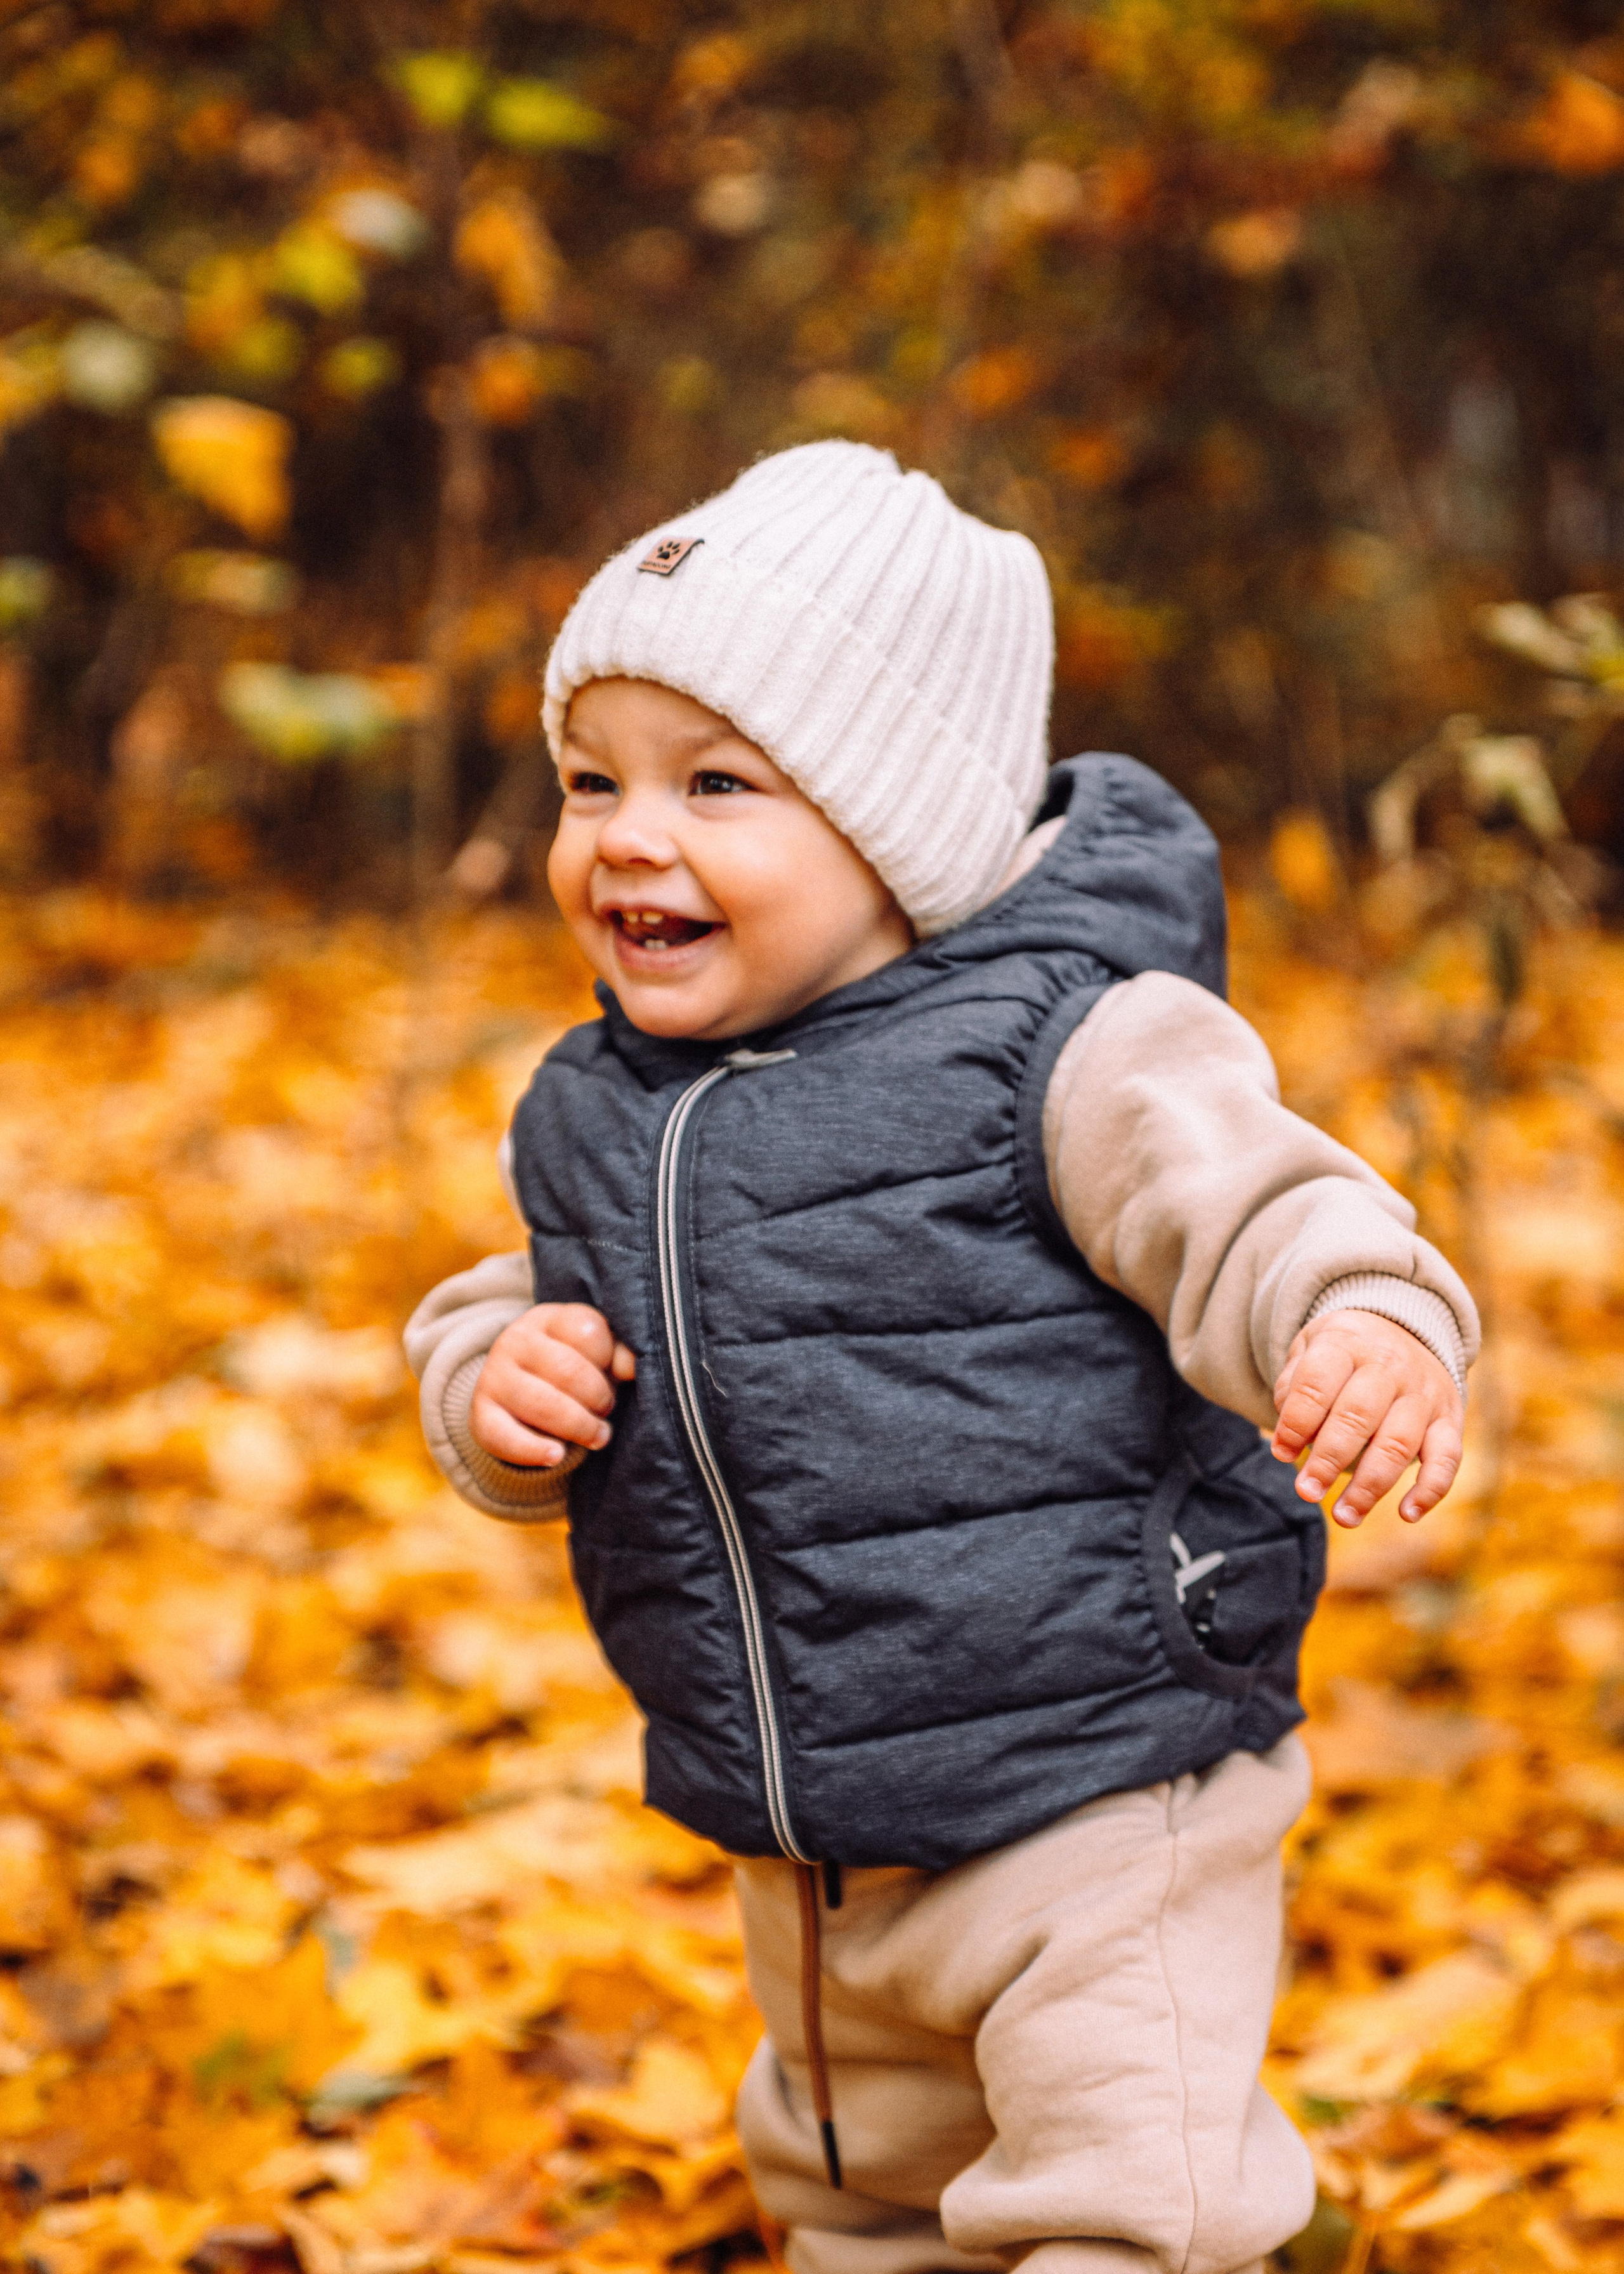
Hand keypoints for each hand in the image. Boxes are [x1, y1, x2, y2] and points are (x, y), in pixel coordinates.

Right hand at [470, 1303, 635, 1467]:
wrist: (516, 1393)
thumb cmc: (573, 1369)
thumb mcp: (596, 1353)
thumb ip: (619, 1354)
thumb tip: (632, 1367)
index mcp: (548, 1318)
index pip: (587, 1330)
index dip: (609, 1359)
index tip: (616, 1375)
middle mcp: (515, 1341)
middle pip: (568, 1370)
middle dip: (598, 1398)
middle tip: (606, 1411)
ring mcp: (494, 1377)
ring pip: (543, 1404)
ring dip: (579, 1426)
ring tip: (597, 1436)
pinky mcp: (481, 1415)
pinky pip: (505, 1436)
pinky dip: (534, 1450)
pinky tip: (557, 1455)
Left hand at [1271, 1310, 1461, 1528]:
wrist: (1404, 1327)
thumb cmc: (1343, 1352)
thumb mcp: (1309, 1349)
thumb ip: (1292, 1388)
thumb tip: (1288, 1441)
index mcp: (1346, 1344)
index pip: (1317, 1384)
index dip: (1296, 1423)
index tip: (1281, 1453)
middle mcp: (1389, 1366)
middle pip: (1357, 1417)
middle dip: (1328, 1460)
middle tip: (1307, 1491)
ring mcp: (1423, 1393)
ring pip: (1399, 1443)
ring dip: (1370, 1487)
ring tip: (1344, 1516)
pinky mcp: (1449, 1418)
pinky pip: (1447, 1457)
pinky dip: (1430, 1489)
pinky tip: (1407, 1514)